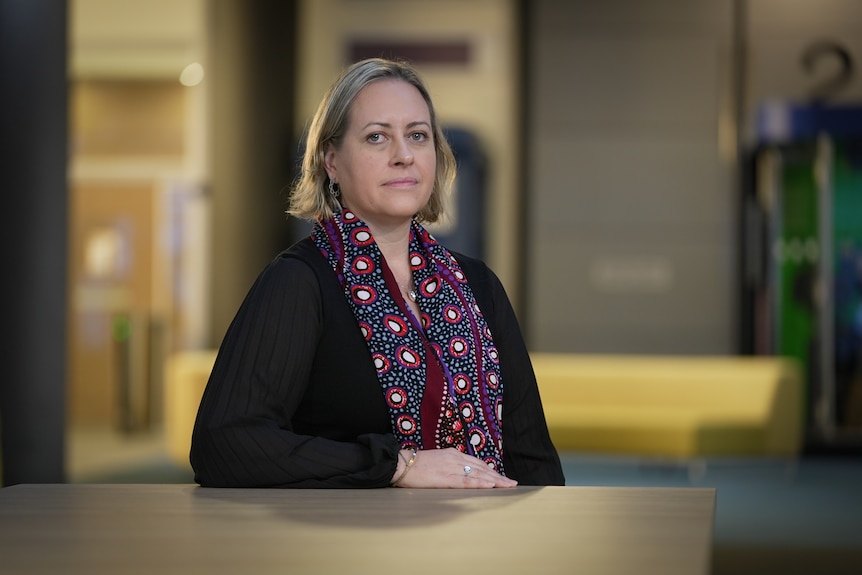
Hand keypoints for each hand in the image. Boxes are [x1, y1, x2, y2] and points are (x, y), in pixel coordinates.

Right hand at [392, 447, 516, 488]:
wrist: (401, 464)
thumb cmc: (416, 464)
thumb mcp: (437, 460)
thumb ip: (449, 465)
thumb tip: (460, 473)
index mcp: (453, 454)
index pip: (477, 463)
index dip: (491, 470)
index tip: (501, 477)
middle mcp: (456, 459)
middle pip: (482, 468)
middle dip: (498, 476)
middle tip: (512, 483)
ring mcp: (452, 467)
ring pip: (479, 474)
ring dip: (495, 480)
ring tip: (508, 485)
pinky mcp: (447, 478)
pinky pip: (467, 481)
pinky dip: (481, 483)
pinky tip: (491, 485)